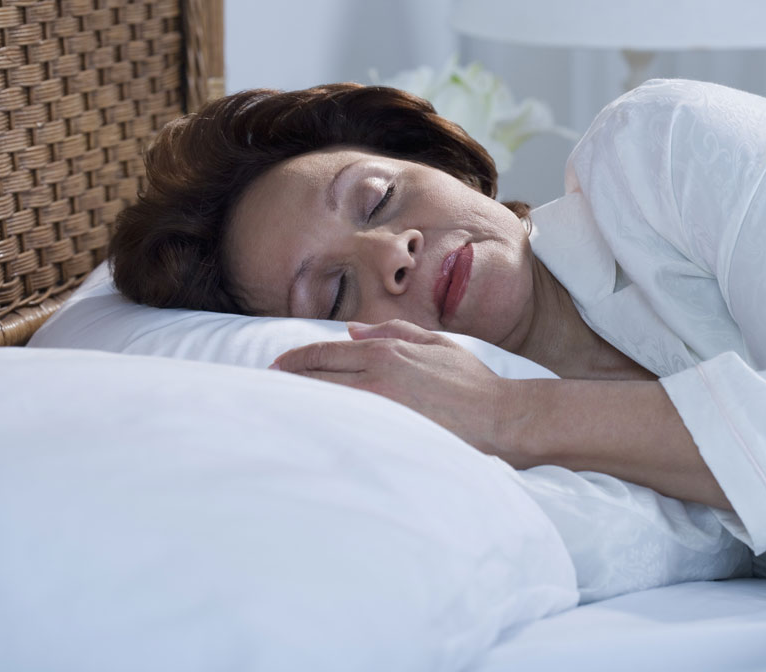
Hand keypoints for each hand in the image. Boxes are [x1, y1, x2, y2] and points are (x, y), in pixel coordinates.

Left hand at [270, 319, 511, 455]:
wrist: (499, 419)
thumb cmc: (471, 383)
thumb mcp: (435, 343)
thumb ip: (393, 331)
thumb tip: (352, 331)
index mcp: (385, 351)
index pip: (324, 353)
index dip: (296, 360)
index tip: (277, 368)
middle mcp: (375, 377)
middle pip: (315, 377)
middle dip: (287, 381)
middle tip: (266, 389)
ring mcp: (377, 408)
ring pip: (322, 403)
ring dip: (299, 405)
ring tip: (278, 411)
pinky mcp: (384, 435)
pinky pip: (341, 430)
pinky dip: (321, 427)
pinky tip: (308, 433)